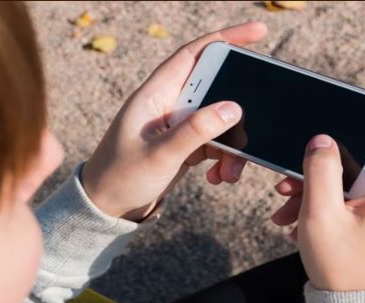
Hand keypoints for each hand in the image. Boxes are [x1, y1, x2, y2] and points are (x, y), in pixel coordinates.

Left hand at [81, 23, 267, 220]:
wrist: (106, 207)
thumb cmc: (121, 177)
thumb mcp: (160, 155)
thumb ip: (196, 131)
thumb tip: (233, 108)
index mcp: (154, 94)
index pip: (193, 55)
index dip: (225, 39)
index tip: (258, 32)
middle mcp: (167, 105)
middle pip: (214, 88)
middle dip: (237, 107)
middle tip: (256, 122)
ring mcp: (176, 126)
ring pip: (218, 121)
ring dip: (232, 143)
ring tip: (231, 170)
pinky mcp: (183, 146)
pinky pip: (214, 142)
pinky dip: (223, 157)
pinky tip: (220, 176)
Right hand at [271, 81, 364, 290]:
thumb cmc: (347, 273)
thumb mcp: (322, 217)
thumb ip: (320, 171)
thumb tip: (323, 141)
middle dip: (337, 155)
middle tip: (302, 167)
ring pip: (364, 177)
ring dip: (325, 182)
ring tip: (288, 203)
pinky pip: (360, 198)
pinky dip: (331, 201)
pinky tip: (297, 218)